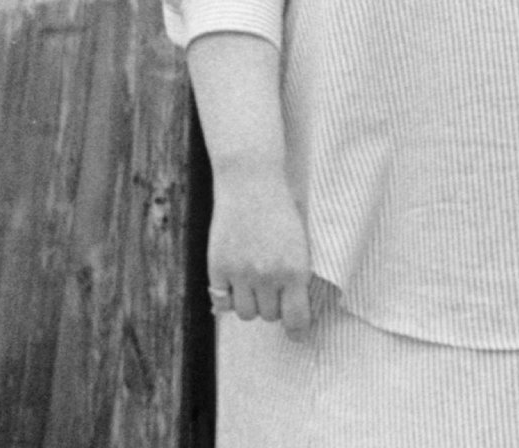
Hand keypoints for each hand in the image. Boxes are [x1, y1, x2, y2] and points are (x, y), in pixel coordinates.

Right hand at [208, 164, 312, 330]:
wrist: (252, 183)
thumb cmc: (282, 210)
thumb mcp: (300, 241)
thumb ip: (297, 273)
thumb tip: (294, 307)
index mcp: (295, 269)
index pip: (296, 316)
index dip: (297, 330)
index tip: (298, 335)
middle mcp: (268, 276)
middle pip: (270, 316)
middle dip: (274, 307)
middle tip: (274, 290)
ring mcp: (241, 273)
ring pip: (246, 313)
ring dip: (251, 304)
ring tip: (254, 285)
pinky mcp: (218, 267)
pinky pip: (221, 301)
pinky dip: (228, 298)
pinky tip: (234, 285)